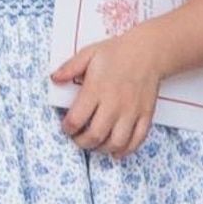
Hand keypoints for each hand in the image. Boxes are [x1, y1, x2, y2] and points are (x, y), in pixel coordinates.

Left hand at [51, 35, 162, 156]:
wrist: (148, 52)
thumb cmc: (117, 52)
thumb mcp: (88, 54)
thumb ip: (69, 68)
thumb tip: (54, 79)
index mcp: (97, 89)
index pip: (77, 119)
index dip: (68, 128)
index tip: (66, 127)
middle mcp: (114, 103)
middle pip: (95, 135)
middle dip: (82, 142)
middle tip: (78, 139)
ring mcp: (132, 111)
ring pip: (116, 142)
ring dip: (103, 149)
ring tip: (95, 145)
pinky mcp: (146, 115)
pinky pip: (137, 139)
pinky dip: (126, 150)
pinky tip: (116, 151)